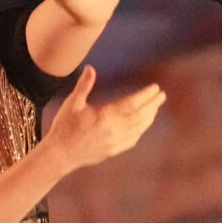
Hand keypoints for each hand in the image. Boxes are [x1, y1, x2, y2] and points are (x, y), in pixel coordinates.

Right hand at [44, 66, 163, 171]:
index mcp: (105, 116)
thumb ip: (84, 86)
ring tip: (155, 107)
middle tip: (162, 95)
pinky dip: (140, 130)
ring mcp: (115, 142)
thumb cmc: (64, 127)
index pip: (132, 103)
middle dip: (152, 104)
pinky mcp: (113, 151)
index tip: (155, 88)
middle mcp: (114, 130)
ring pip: (138, 128)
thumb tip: (90, 68)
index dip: (145, 95)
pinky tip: (143, 124)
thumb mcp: (72, 103)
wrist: (60, 154)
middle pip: (139, 115)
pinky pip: (133, 139)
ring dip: (149, 117)